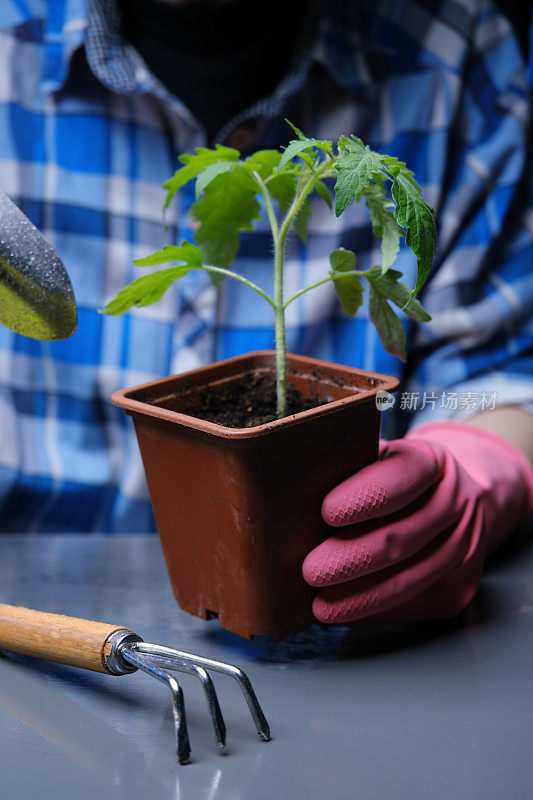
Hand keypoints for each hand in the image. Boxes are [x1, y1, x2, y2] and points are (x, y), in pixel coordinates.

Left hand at [302, 422, 532, 624]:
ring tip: (322, 605)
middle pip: (402, 537)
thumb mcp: (376, 457)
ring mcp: (465, 545)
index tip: (327, 511)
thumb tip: (296, 490)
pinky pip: (417, 604)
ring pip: (411, 579)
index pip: (404, 475)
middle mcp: (455, 501)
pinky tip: (347, 612)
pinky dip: (377, 612)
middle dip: (353, 558)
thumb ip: (348, 467)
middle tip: (312, 571)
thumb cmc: (392, 477)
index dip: (367, 495)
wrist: (452, 499)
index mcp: (431, 461)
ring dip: (362, 596)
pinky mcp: (462, 584)